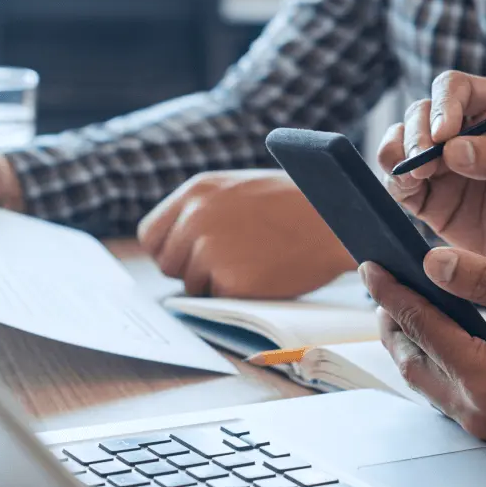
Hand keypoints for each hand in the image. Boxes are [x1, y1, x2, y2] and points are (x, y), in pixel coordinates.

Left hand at [137, 169, 355, 297]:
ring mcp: (210, 250)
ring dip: (214, 283)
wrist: (335, 220)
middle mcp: (194, 219)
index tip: (184, 256)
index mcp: (196, 192)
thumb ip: (202, 209)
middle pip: (166, 263)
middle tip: (225, 264)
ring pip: (191, 285)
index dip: (167, 249)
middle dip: (188, 269)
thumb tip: (177, 241)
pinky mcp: (230, 280)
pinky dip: (237, 294)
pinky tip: (262, 274)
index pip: (150, 234)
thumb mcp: (238, 188)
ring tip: (252, 263)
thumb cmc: (294, 203)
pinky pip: (217, 298)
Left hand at [360, 249, 485, 452]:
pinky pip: (443, 392)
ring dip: (408, 343)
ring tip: (404, 308)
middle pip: (409, 360)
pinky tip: (437, 339)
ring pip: (423, 380)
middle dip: (391, 320)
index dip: (391, 292)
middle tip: (383, 287)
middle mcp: (476, 409)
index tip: (371, 267)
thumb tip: (432, 264)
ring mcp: (484, 424)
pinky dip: (431, 361)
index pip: (420, 325)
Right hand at [378, 71, 485, 278]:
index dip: (443, 104)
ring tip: (415, 174)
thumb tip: (452, 150)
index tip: (444, 134)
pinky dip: (394, 181)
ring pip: (400, 143)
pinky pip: (398, 182)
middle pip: (420, 113)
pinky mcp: (426, 199)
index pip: (456, 88)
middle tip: (424, 160)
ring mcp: (440, 166)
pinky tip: (407, 186)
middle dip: (415, 133)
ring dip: (397, 153)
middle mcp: (461, 132)